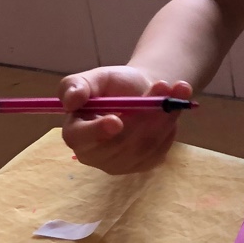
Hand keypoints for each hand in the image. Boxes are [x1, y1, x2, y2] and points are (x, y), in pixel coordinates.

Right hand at [58, 66, 191, 173]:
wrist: (142, 91)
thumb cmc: (114, 85)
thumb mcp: (97, 78)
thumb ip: (77, 85)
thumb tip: (71, 100)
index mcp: (76, 132)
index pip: (79, 138)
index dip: (96, 131)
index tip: (116, 121)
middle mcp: (95, 155)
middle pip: (119, 144)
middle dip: (145, 114)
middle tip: (162, 85)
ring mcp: (120, 164)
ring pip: (144, 146)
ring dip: (163, 116)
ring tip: (173, 89)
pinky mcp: (144, 164)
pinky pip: (159, 149)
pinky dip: (170, 125)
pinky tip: (172, 108)